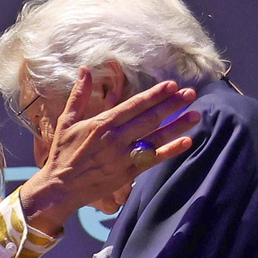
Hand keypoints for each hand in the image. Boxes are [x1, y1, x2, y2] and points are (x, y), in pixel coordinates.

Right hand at [19, 71, 199, 233]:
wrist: (60, 188)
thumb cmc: (62, 153)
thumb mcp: (66, 121)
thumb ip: (78, 96)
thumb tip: (85, 70)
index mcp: (103, 123)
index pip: (135, 105)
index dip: (155, 95)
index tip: (172, 85)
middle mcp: (116, 138)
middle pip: (150, 118)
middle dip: (172, 105)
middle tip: (190, 94)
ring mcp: (124, 156)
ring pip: (156, 138)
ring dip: (178, 126)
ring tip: (196, 114)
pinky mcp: (128, 173)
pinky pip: (154, 160)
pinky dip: (171, 151)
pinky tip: (187, 141)